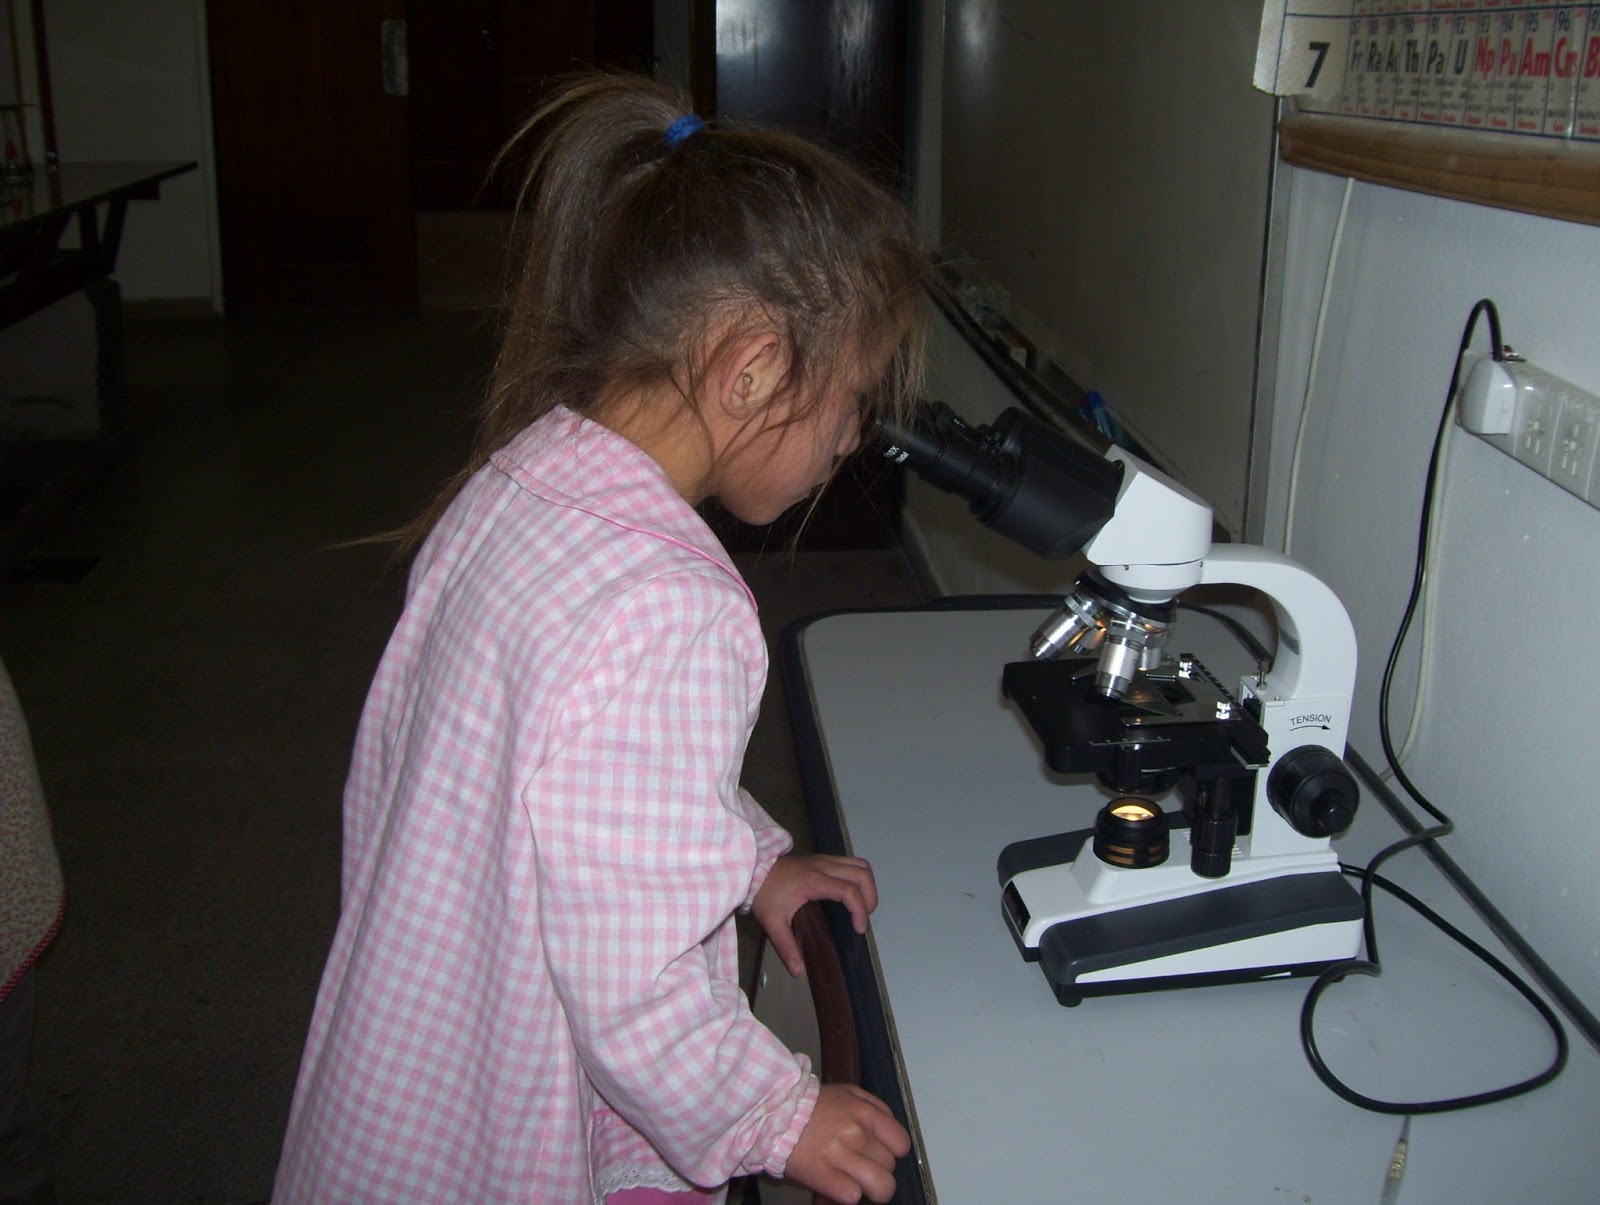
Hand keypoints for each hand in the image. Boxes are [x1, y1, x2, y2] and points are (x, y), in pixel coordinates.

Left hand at [753, 854, 878, 975]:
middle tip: (864, 919)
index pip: (848, 890)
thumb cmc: (764, 893)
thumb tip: (798, 970)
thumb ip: (787, 946)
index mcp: (813, 881)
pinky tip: (853, 894)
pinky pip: (851, 862)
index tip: (859, 929)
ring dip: (868, 885)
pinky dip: (859, 877)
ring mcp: (824, 860)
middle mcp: (823, 866)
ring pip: (860, 864)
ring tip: (863, 906)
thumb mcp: (773, 923)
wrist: (752, 869)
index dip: (860, 910)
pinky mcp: (823, 859)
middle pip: (862, 873)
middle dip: (870, 897)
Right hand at [784, 1083, 909, 1203]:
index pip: (902, 1144)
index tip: (880, 1152)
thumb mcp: (848, 1093)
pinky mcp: (823, 1176)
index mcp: (866, 1113)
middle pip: (890, 1167)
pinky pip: (853, 1196)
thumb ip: (874, 1107)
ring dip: (871, 1188)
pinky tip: (839, 1185)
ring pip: (881, 1187)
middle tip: (861, 1165)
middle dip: (878, 1168)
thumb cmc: (813, 1105)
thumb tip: (890, 1130)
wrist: (774, 1113)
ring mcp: (841, 1156)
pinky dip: (848, 1194)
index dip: (894, 1152)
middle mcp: (857, 1134)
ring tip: (858, 1182)